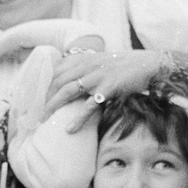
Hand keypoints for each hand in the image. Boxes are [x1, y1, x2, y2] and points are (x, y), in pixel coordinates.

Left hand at [44, 50, 161, 119]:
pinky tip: (69, 129)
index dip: (45, 83)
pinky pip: (89, 106)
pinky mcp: (107, 89)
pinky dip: (78, 118)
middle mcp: (88, 65)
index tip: (39, 96)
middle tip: (38, 112)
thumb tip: (70, 78)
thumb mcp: (101, 60)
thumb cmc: (125, 65)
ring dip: (53, 105)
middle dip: (45, 97)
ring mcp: (97, 77)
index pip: (56, 69)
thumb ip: (85, 66)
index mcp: (85, 58)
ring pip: (67, 91)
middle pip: (58, 81)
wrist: (149, 64)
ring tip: (44, 119)